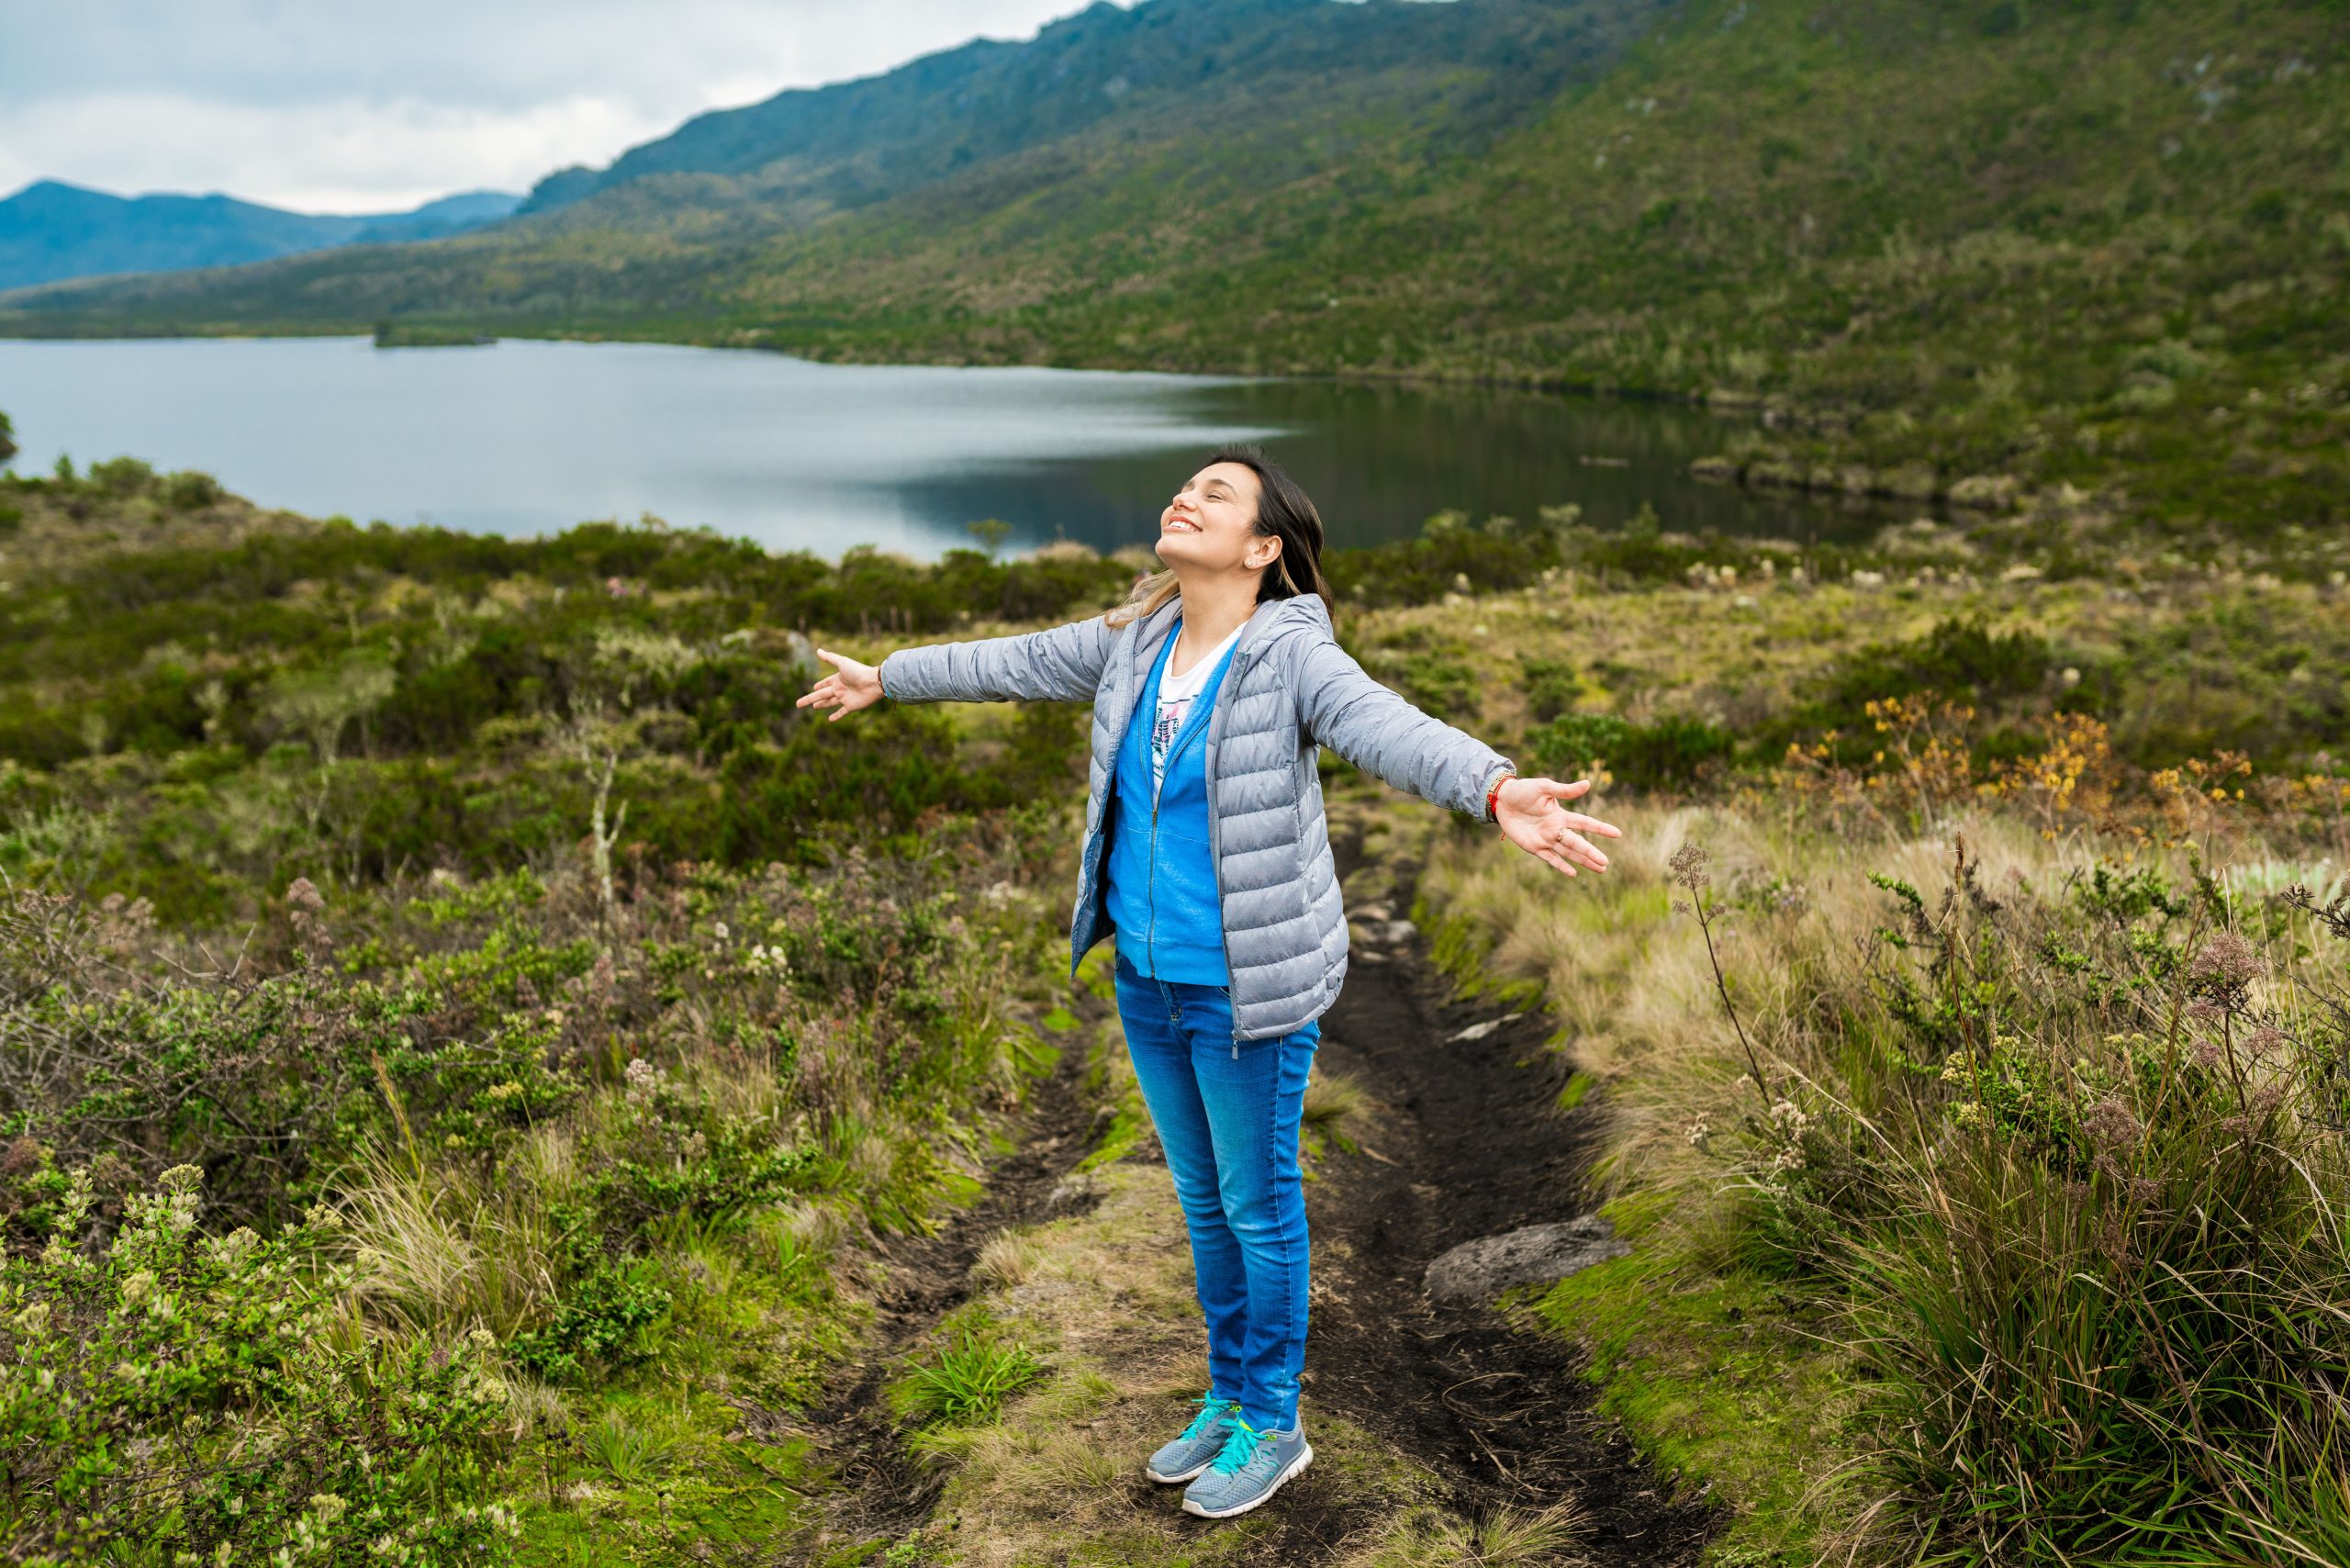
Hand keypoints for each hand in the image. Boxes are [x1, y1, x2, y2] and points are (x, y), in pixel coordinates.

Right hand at [794, 648, 883, 721]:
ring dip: (821, 705)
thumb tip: (817, 650)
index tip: (813, 687)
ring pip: (829, 703)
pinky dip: (836, 716)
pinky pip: (842, 712)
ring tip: (814, 707)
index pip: (826, 682)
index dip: (819, 685)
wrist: (874, 682)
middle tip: (799, 703)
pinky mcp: (851, 706)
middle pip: (822, 694)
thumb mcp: (842, 663)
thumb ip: (830, 658)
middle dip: (810, 698)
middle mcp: (840, 688)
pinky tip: (829, 720)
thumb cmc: (858, 671)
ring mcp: (845, 698)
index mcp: (838, 679)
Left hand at [1493, 776, 1620, 876]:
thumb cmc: (1523, 791)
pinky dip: (1561, 866)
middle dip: (1592, 853)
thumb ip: (1564, 790)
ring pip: (1568, 853)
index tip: (1618, 834)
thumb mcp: (1544, 787)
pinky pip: (1550, 858)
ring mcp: (1546, 839)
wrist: (1502, 800)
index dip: (1600, 828)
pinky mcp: (1534, 847)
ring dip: (1583, 861)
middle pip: (1578, 843)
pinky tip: (1574, 874)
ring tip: (1600, 869)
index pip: (1585, 822)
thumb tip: (1588, 784)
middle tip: (1606, 863)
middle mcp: (1556, 829)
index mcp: (1561, 815)